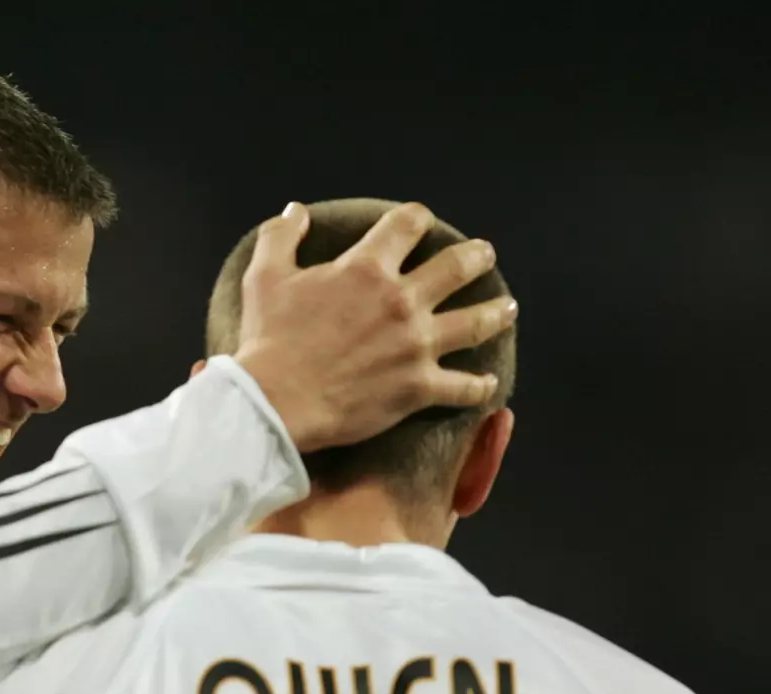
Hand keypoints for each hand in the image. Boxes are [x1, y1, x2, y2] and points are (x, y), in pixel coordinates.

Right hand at [235, 201, 518, 452]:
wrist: (275, 402)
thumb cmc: (268, 341)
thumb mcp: (264, 278)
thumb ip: (280, 238)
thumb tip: (294, 211)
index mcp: (367, 268)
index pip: (408, 224)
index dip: (418, 218)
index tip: (421, 223)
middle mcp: (401, 300)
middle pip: (458, 267)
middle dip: (477, 257)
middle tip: (484, 256)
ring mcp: (416, 345)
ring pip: (476, 322)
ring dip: (497, 312)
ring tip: (508, 307)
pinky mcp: (418, 387)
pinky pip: (463, 386)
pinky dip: (479, 385)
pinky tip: (488, 383)